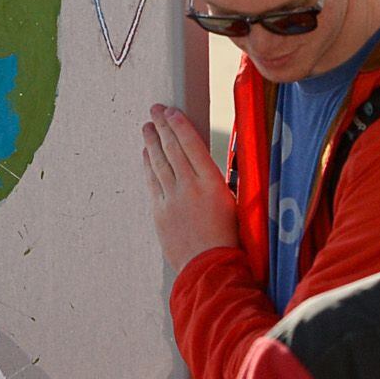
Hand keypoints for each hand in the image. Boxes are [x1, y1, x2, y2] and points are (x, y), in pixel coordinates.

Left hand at [140, 107, 236, 273]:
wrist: (210, 269)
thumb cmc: (230, 239)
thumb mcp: (234, 204)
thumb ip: (219, 181)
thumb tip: (208, 163)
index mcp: (212, 183)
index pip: (192, 145)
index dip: (179, 126)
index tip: (172, 111)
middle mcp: (189, 187)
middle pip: (172, 149)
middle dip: (162, 126)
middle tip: (155, 110)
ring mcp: (171, 200)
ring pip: (158, 163)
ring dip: (151, 142)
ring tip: (147, 127)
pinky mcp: (159, 213)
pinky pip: (152, 182)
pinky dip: (148, 165)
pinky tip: (145, 154)